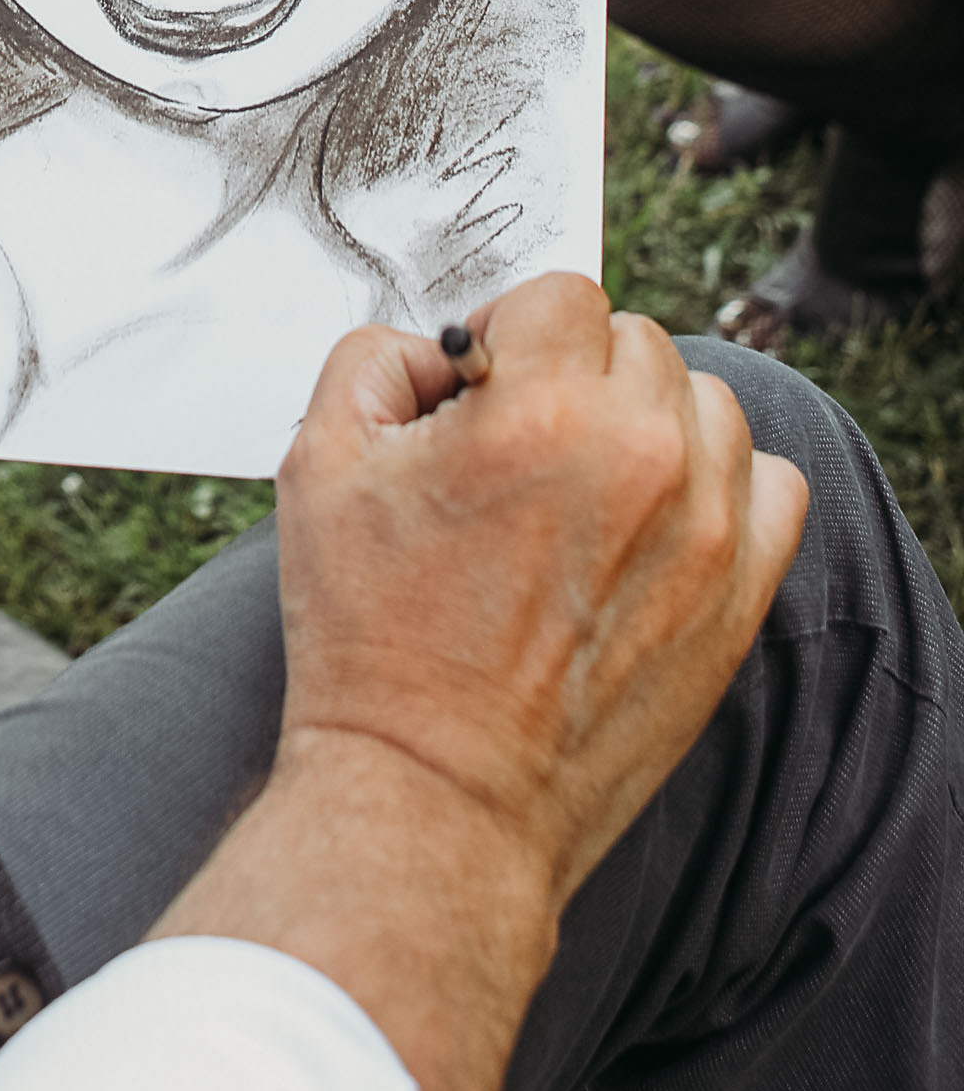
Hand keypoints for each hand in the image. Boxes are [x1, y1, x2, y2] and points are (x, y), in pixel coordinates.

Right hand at [277, 274, 805, 905]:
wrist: (434, 795)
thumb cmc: (371, 639)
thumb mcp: (320, 465)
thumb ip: (378, 359)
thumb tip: (443, 350)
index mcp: (541, 412)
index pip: (562, 295)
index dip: (507, 334)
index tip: (479, 393)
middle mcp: (641, 457)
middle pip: (637, 341)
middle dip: (573, 375)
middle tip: (518, 451)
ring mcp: (708, 530)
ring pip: (706, 404)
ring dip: (649, 422)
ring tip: (585, 489)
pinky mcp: (742, 599)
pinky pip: (771, 484)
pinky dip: (719, 485)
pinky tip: (654, 522)